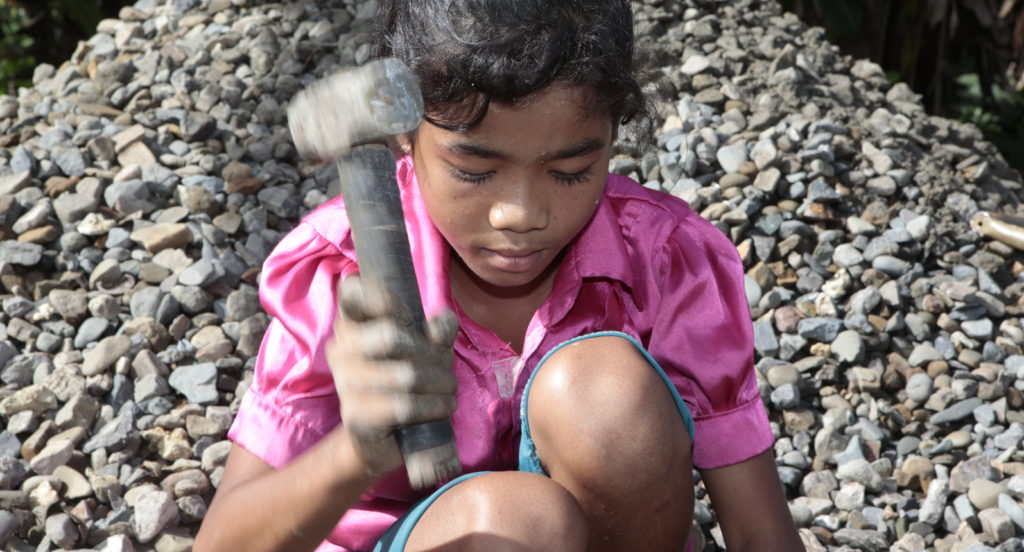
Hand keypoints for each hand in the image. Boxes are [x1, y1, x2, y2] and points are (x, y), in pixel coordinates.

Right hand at [325, 275, 458, 476]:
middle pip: (391, 335)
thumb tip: (441, 324)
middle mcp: (340, 349)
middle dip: (431, 353)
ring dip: (440, 383)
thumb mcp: (425, 349)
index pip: (351, 292)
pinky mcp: (356, 415)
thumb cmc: (404, 382)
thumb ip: (436, 331)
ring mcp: (345, 383)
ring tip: (449, 389)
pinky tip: (443, 407)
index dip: (382, 297)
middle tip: (446, 368)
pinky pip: (404, 405)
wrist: (380, 438)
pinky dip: (432, 406)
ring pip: (405, 374)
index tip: (406, 315)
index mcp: (351, 323)